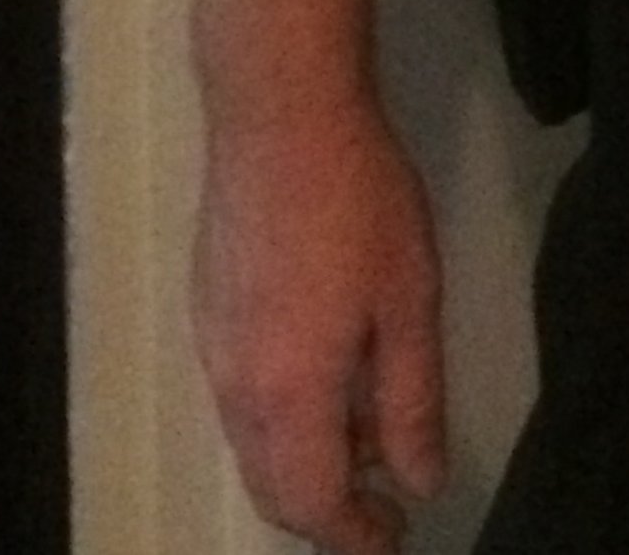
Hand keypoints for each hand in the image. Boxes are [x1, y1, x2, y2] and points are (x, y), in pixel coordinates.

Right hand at [193, 100, 446, 554]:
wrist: (281, 116)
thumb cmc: (360, 203)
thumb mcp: (410, 300)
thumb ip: (412, 399)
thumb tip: (419, 479)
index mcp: (288, 395)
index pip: (312, 504)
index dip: (354, 533)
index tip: (395, 536)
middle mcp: (236, 388)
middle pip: (272, 485)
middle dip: (327, 507)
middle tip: (385, 498)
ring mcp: (213, 347)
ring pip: (255, 440)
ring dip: (308, 455)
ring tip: (371, 427)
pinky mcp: (209, 308)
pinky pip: (243, 394)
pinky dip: (285, 411)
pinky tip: (332, 369)